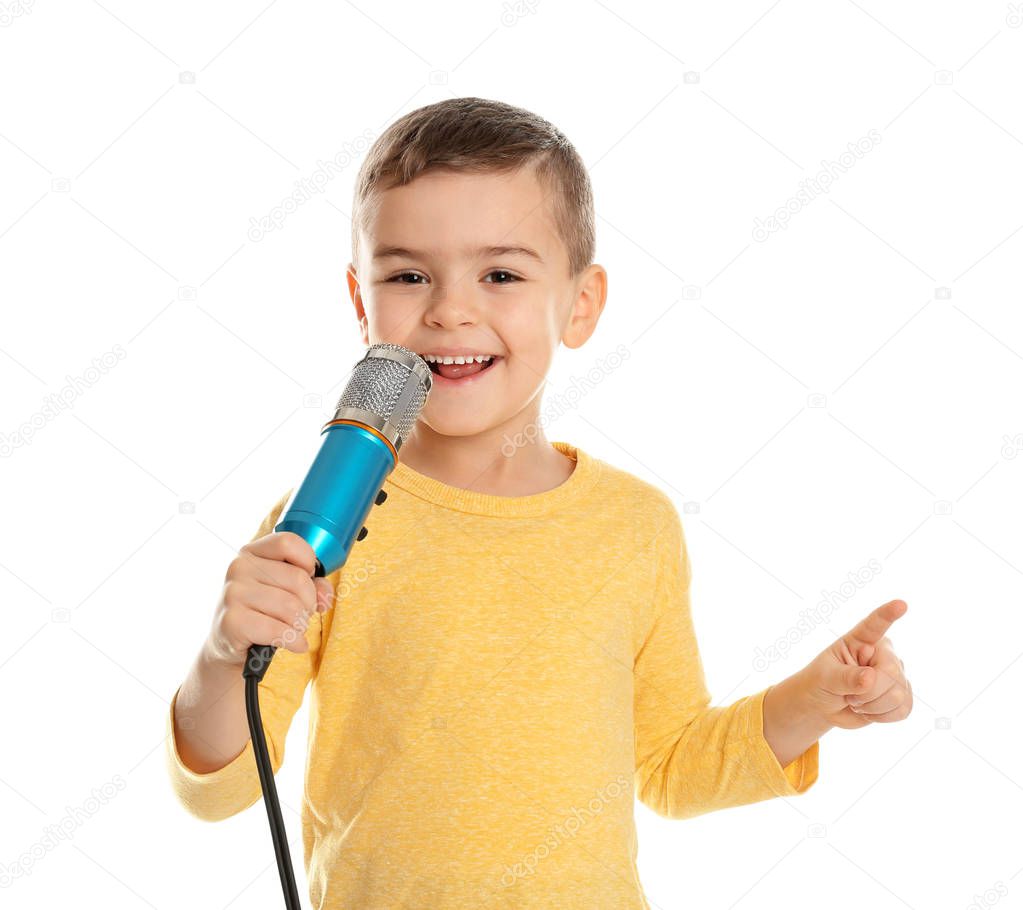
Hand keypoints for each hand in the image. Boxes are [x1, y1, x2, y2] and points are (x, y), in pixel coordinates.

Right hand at [206, 531, 334, 665]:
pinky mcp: (232, 621)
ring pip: (291, 607)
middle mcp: (239, 568)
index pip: (288, 542)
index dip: (308, 561)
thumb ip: (314, 585)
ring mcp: (233, 593)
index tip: (307, 578)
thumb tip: (324, 596)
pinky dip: (294, 641)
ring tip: (292, 628)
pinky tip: (293, 643)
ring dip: (300, 624)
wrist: (229, 643)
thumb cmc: (262, 611)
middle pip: (298, 579)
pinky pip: (279, 630)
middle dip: (309, 603)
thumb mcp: (287, 590)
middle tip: (301, 614)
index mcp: (252, 552)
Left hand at [798, 599, 912, 729]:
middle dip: (867, 692)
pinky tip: (870, 710)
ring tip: (857, 700)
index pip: (875, 625)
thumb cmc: (821, 682)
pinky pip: (904, 709)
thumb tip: (870, 678)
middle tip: (848, 693)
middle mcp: (883, 653)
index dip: (888, 615)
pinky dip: (883, 716)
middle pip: (890, 673)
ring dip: (873, 706)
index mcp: (861, 640)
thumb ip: (845, 677)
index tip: (901, 604)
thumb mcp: (825, 677)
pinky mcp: (902, 695)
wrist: (825, 705)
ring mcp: (896, 674)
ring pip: (898, 695)